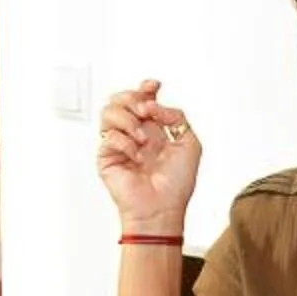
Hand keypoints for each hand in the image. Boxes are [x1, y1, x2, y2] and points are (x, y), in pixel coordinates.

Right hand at [95, 80, 199, 226]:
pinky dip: (125, 143)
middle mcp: (135, 134)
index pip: (142, 100)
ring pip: (109, 111)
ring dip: (128, 120)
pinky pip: (108, 136)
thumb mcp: (190, 144)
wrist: (162, 208)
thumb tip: (155, 104)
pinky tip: (136, 156)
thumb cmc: (177, 185)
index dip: (145, 88)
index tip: (154, 87)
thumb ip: (177, 117)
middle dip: (133, 99)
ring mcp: (119, 144)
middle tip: (146, 113)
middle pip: (121, 99)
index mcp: (154, 129)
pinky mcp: (106, 156)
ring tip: (142, 139)